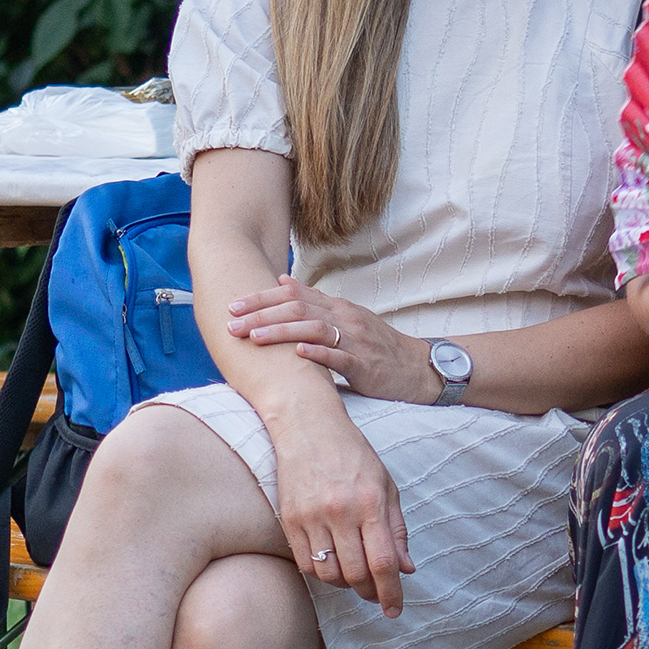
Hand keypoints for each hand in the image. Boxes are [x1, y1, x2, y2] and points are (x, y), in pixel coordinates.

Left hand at [229, 277, 440, 405]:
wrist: (416, 367)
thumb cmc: (376, 345)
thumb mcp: (347, 317)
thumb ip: (316, 302)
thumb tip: (282, 281)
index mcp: (337, 306)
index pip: (294, 295)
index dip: (262, 299)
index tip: (233, 305)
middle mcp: (345, 317)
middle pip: (298, 309)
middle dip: (262, 315)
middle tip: (232, 322)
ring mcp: (356, 339)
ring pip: (314, 328)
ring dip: (281, 332)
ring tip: (254, 337)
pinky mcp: (364, 364)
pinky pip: (339, 356)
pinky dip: (318, 352)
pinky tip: (298, 353)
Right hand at [265, 409, 415, 615]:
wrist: (308, 427)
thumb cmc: (353, 454)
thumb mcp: (386, 484)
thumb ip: (396, 528)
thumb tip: (406, 568)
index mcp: (370, 502)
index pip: (383, 561)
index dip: (391, 591)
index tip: (395, 609)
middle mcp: (341, 511)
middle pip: (357, 573)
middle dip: (370, 592)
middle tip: (376, 594)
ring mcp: (312, 517)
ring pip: (329, 574)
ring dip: (345, 584)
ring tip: (354, 576)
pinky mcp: (289, 520)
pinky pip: (306, 564)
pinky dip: (320, 573)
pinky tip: (331, 564)